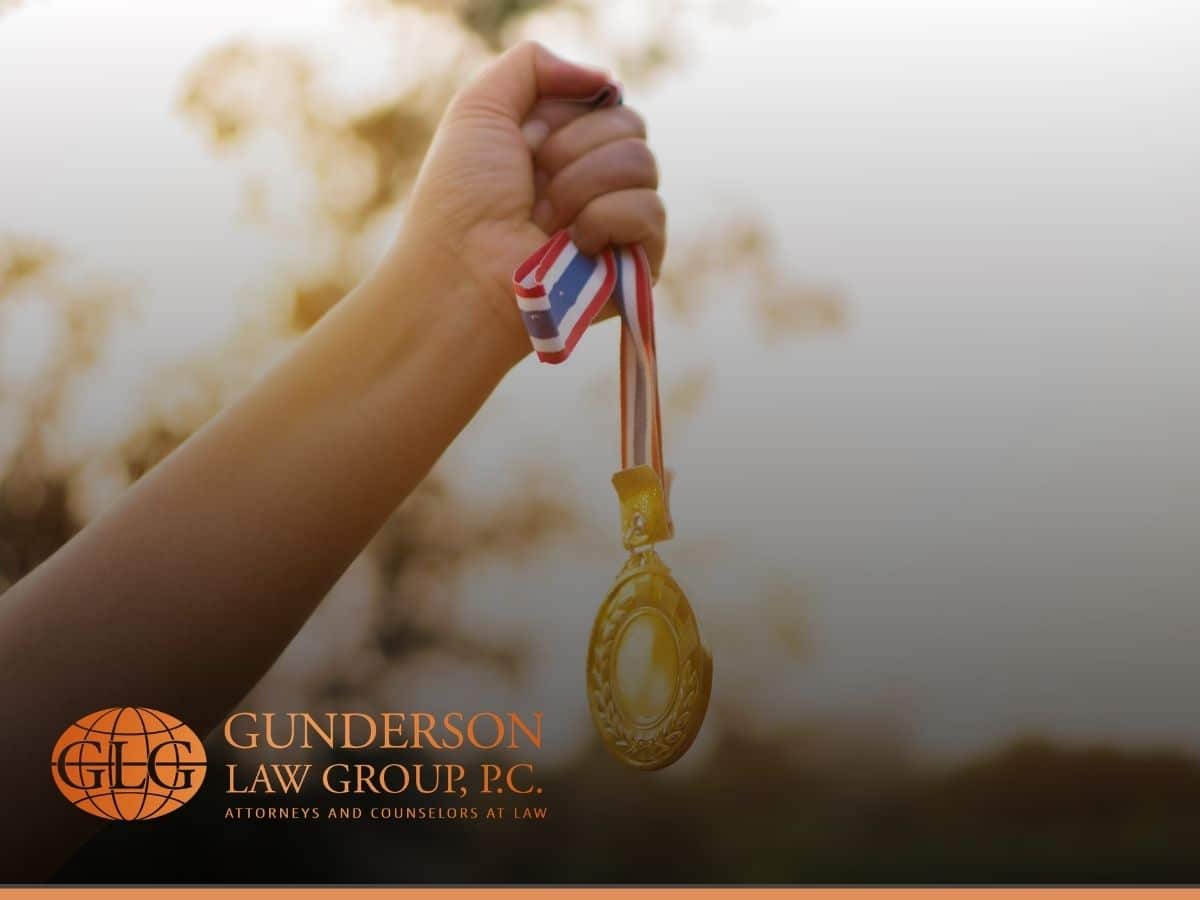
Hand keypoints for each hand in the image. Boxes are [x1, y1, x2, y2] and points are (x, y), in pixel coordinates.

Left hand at [400, 41, 665, 360]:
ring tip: (545, 222)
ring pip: (642, 163)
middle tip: (533, 188)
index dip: (562, 116)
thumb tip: (603, 80)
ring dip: (582, 185)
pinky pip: (650, 210)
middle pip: (630, 125)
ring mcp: (620, 223)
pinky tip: (574, 246)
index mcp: (565, 147)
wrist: (463, 270)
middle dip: (572, 149)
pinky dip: (606, 219)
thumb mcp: (481, 108)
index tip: (524, 144)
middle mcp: (596, 181)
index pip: (604, 101)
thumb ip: (532, 65)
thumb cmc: (462, 199)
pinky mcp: (639, 262)